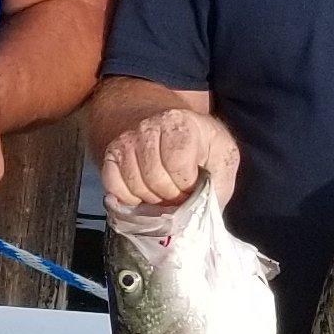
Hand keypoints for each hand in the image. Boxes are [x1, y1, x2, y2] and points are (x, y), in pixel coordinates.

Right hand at [98, 103, 236, 211]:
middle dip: (169, 196)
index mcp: (179, 123)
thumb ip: (219, 181)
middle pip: (154, 177)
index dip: (185, 184)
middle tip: (178, 196)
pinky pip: (114, 187)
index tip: (191, 187)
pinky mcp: (111, 155)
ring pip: (134, 185)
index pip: (176, 162)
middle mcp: (148, 127)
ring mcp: (126, 141)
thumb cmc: (201, 148)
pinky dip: (129, 200)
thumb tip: (205, 210)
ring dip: (151, 200)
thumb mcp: (222, 157)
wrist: (171, 132)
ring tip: (163, 194)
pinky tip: (144, 195)